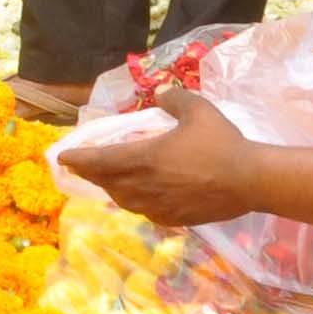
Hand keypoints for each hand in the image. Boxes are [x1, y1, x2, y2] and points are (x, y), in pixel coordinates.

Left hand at [61, 89, 270, 228]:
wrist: (249, 181)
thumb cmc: (222, 143)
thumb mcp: (197, 110)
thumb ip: (174, 98)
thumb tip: (160, 93)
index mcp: (144, 158)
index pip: (98, 161)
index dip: (78, 160)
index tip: (63, 158)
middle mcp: (144, 186)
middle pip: (107, 182)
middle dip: (92, 174)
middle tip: (84, 166)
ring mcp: (157, 206)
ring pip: (123, 200)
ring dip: (112, 188)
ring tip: (110, 180)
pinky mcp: (172, 220)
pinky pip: (144, 211)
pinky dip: (135, 202)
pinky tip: (141, 196)